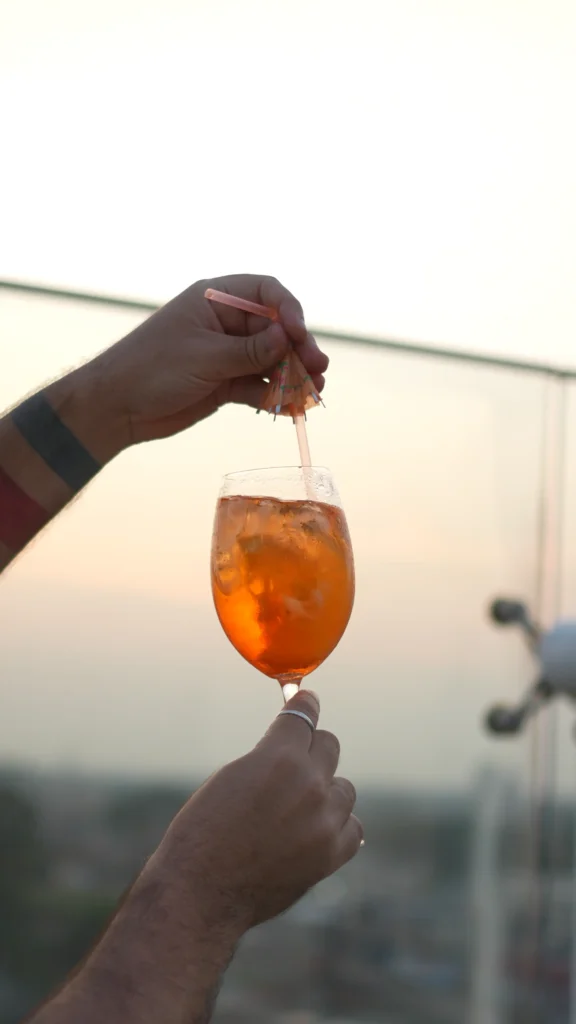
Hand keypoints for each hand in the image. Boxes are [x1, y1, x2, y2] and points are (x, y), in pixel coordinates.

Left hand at [100, 274, 328, 444]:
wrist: (116, 407)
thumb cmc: (151, 369)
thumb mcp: (204, 357)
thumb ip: (249, 351)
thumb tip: (288, 338)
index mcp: (216, 299)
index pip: (266, 293)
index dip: (290, 311)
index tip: (300, 335)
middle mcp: (225, 323)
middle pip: (276, 329)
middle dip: (299, 349)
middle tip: (318, 370)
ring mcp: (226, 354)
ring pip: (271, 361)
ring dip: (294, 376)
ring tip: (314, 392)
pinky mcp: (224, 382)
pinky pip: (259, 386)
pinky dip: (275, 396)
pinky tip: (293, 409)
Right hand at [154, 691, 361, 929]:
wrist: (202, 892)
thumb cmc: (204, 831)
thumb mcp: (232, 777)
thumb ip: (269, 759)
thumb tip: (294, 749)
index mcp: (279, 757)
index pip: (304, 716)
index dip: (305, 705)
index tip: (308, 701)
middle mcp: (310, 784)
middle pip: (329, 746)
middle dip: (312, 749)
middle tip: (297, 760)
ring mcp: (324, 821)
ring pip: (344, 788)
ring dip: (325, 791)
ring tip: (298, 808)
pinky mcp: (330, 855)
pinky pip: (352, 827)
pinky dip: (336, 826)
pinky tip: (317, 830)